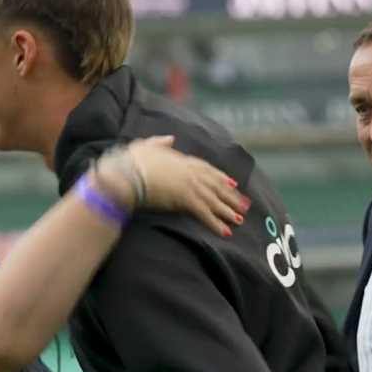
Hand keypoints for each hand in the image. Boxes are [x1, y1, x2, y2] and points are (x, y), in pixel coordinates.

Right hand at [102, 135, 248, 236]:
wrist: (126, 174)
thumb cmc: (130, 162)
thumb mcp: (144, 146)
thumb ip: (159, 143)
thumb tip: (170, 138)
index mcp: (181, 159)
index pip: (207, 169)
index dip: (221, 177)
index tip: (233, 183)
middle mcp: (190, 172)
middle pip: (216, 185)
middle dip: (231, 196)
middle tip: (245, 205)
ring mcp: (190, 185)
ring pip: (215, 200)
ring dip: (228, 211)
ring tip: (239, 220)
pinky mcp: (186, 200)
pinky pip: (205, 214)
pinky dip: (216, 224)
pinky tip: (225, 232)